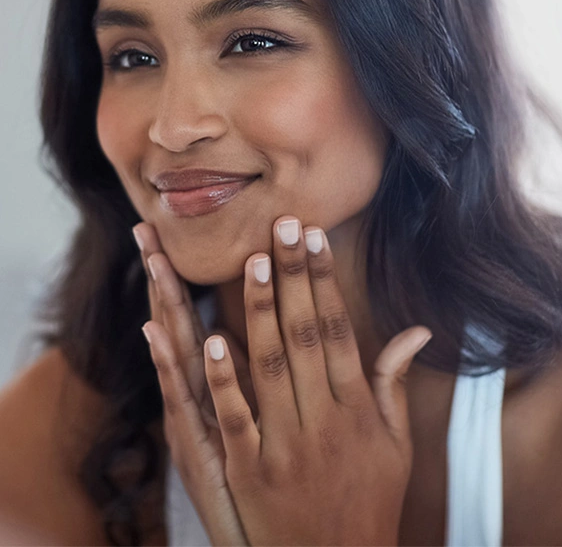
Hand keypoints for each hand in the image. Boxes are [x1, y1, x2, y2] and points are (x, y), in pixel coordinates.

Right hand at [133, 222, 253, 546]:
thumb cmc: (265, 484)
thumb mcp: (255, 427)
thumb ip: (259, 376)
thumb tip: (237, 334)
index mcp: (212, 388)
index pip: (196, 319)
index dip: (181, 279)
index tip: (165, 236)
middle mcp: (195, 399)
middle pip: (178, 325)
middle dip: (165, 277)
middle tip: (145, 229)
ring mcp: (194, 423)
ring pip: (176, 355)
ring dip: (166, 307)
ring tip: (154, 262)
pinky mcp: (199, 452)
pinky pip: (190, 402)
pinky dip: (177, 370)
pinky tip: (162, 335)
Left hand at [140, 216, 431, 546]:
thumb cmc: (370, 500)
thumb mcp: (396, 444)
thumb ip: (394, 383)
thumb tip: (416, 330)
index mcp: (358, 408)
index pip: (338, 330)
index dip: (325, 282)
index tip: (314, 238)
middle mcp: (325, 421)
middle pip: (306, 336)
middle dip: (295, 277)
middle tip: (283, 225)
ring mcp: (286, 447)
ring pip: (272, 367)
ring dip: (262, 312)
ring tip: (254, 261)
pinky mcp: (250, 473)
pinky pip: (236, 419)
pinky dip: (224, 380)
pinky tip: (212, 338)